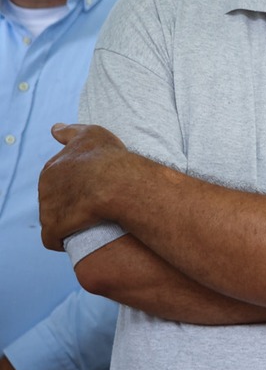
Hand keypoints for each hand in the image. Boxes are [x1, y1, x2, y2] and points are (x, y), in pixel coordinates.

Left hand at [38, 123, 134, 248]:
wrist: (116, 183)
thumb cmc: (107, 158)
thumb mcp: (90, 134)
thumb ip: (70, 132)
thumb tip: (54, 128)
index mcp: (52, 168)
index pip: (56, 180)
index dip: (73, 185)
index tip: (91, 188)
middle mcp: (45, 189)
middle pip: (54, 200)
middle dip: (69, 205)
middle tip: (94, 206)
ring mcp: (48, 209)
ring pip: (54, 219)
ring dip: (68, 223)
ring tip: (89, 224)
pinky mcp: (54, 228)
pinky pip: (52, 239)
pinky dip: (60, 240)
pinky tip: (75, 240)